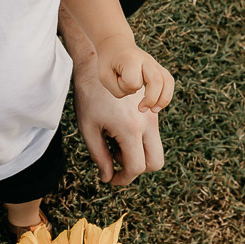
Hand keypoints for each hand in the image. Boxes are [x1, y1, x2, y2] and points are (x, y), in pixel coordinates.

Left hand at [73, 66, 165, 185]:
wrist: (99, 64)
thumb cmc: (89, 96)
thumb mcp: (88, 127)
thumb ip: (99, 155)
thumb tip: (107, 177)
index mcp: (130, 129)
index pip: (136, 167)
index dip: (122, 179)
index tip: (110, 179)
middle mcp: (148, 123)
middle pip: (156, 162)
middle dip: (137, 169)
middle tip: (115, 163)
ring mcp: (154, 115)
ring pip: (156, 148)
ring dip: (138, 154)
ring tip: (113, 142)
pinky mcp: (154, 109)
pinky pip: (154, 135)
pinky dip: (140, 141)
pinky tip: (119, 131)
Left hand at [95, 35, 174, 112]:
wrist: (117, 45)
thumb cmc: (109, 62)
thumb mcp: (104, 76)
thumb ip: (117, 89)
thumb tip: (135, 94)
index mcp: (130, 60)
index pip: (133, 81)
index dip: (124, 86)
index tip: (117, 79)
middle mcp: (146, 60)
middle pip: (156, 80)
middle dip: (151, 99)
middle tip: (141, 109)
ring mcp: (154, 64)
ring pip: (167, 81)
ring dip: (163, 99)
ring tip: (154, 110)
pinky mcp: (158, 68)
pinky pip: (169, 82)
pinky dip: (166, 95)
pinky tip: (158, 105)